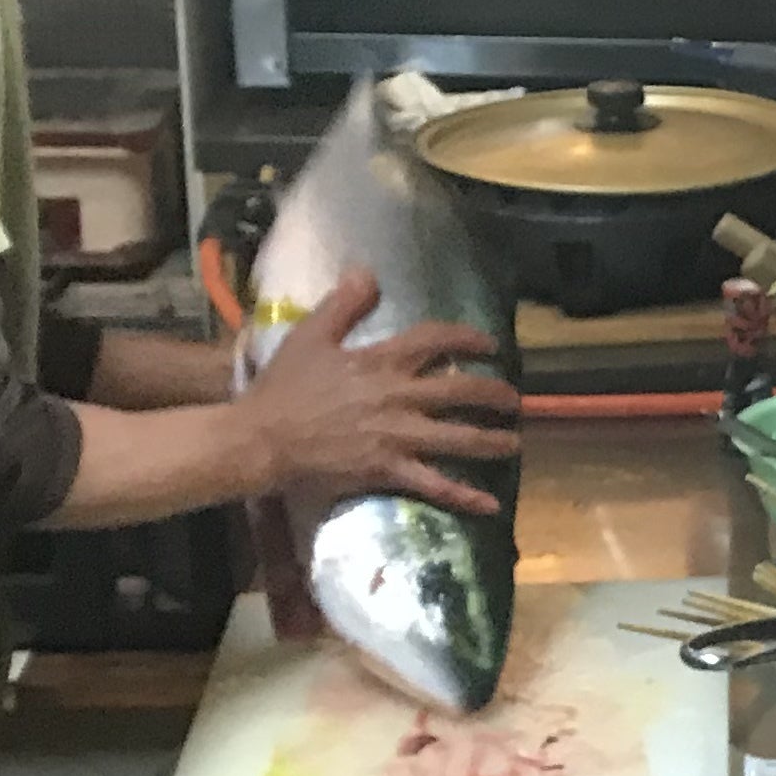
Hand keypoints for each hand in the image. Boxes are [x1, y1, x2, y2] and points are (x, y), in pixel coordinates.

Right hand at [242, 269, 519, 517]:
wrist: (260, 439)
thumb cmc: (282, 389)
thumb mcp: (309, 335)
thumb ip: (343, 304)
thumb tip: (368, 271)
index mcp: (381, 362)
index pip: (437, 340)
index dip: (469, 339)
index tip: (490, 344)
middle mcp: (398, 396)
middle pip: (463, 391)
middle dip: (496, 395)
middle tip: (514, 400)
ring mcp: (397, 436)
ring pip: (460, 438)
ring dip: (494, 441)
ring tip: (515, 443)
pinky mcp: (388, 470)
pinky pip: (435, 485)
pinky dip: (465, 496)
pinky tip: (491, 504)